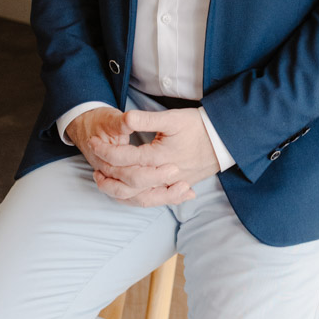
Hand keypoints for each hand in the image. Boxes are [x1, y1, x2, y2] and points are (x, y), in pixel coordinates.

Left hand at [86, 108, 219, 206]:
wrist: (224, 140)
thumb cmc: (199, 126)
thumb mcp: (173, 118)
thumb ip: (147, 119)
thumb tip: (126, 118)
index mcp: (160, 158)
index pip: (125, 158)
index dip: (106, 150)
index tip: (94, 142)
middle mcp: (164, 176)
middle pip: (127, 184)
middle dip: (107, 173)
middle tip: (94, 161)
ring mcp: (170, 186)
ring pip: (137, 197)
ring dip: (117, 190)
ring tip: (103, 179)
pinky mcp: (175, 189)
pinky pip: (150, 200)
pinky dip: (134, 198)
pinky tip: (125, 192)